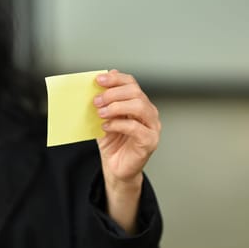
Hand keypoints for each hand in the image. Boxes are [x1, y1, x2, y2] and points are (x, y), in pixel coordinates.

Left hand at [93, 69, 160, 232]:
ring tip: (100, 112)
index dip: (115, 79)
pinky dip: (118, 124)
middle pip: (135, 92)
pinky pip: (136, 128)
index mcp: (139, 103)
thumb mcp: (104, 119)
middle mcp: (149, 112)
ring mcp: (152, 126)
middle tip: (96, 100)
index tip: (98, 79)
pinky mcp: (150, 141)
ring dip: (116, 106)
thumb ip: (103, 102)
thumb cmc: (113, 143)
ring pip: (139, 106)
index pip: (131, 83)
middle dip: (113, 93)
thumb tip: (95, 85)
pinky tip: (106, 127)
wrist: (116, 168)